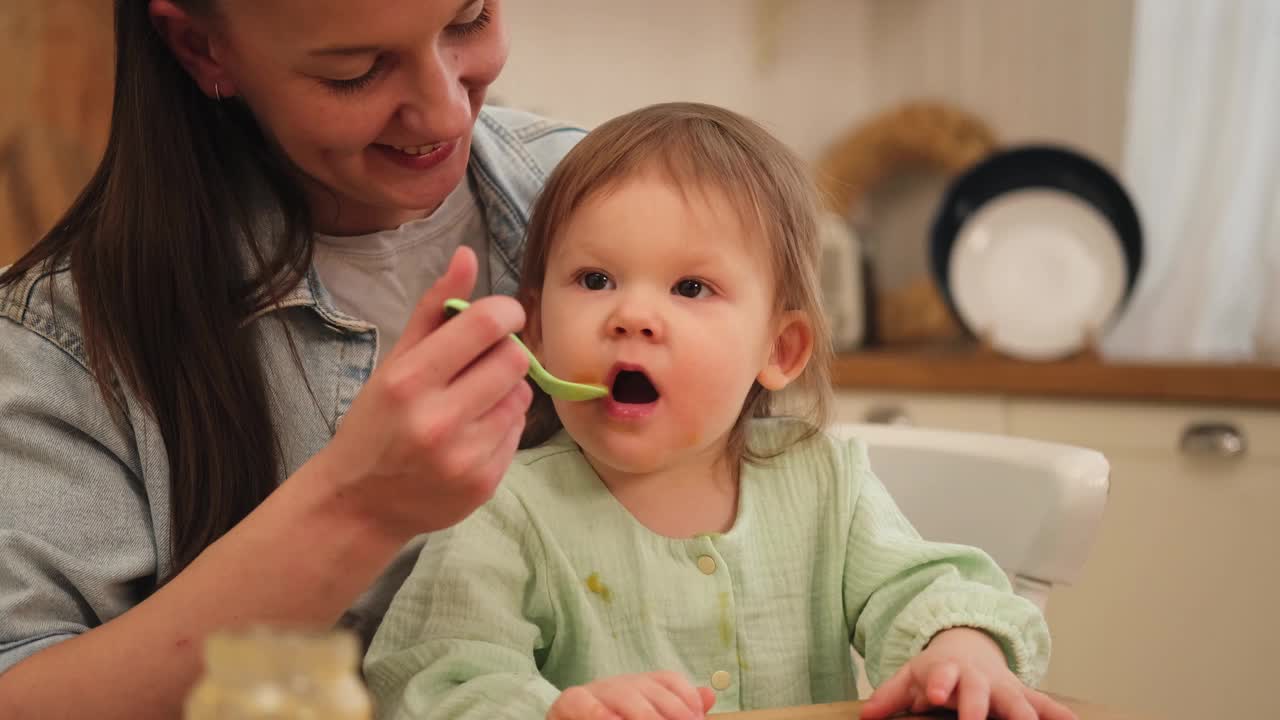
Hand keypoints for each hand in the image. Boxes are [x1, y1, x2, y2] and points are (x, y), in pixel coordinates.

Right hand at [313, 246, 531, 539]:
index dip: (506, 312)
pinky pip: (518, 432)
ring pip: (522, 396)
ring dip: (506, 390)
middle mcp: (438, 420)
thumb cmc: (376, 423)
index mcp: (410, 381)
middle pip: (516, 360)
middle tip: (484, 361)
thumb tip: (467, 255)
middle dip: (507, 352)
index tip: (503, 317)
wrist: (360, 503)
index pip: (486, 326)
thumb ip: (434, 308)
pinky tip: (472, 433)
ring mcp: (465, 457)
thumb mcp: (395, 361)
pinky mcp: (484, 484)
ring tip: (473, 401)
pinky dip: (503, 425)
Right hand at [547, 672, 716, 719]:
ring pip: (624, 696)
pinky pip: (583, 703)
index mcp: (642, 686)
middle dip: (672, 711)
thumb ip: (676, 709)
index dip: (686, 698)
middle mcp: (621, 683)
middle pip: (651, 691)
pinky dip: (600, 713)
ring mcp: (596, 691)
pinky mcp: (570, 702)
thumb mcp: (647, 714)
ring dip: (643, 715)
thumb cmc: (614, 718)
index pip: (670, 681)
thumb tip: (708, 695)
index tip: (698, 719)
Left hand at [860, 628, 1076, 719]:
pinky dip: (1061, 715)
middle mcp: (979, 679)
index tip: (934, 695)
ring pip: (1020, 703)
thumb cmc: (937, 671)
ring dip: (1026, 717)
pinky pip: (1047, 706)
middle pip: (981, 693)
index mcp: (948, 671)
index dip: (938, 684)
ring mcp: (1004, 688)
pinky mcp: (1024, 697)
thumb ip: (889, 696)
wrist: (969, 649)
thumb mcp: (909, 677)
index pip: (941, 675)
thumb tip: (866, 715)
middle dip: (978, 708)